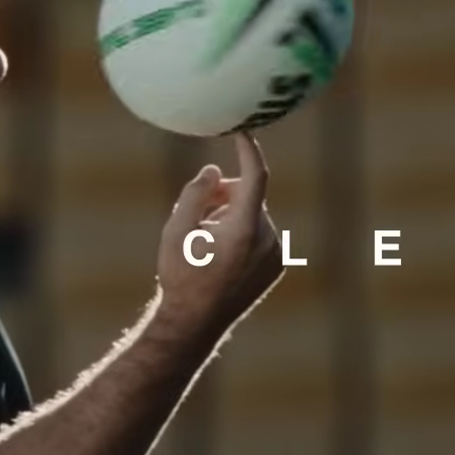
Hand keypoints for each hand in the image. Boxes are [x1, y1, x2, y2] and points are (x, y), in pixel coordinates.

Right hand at [153, 132, 283, 338]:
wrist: (194, 323)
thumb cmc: (180, 275)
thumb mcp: (176, 229)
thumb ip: (196, 193)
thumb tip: (215, 171)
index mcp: (244, 229)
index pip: (255, 177)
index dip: (248, 150)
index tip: (242, 131)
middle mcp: (268, 239)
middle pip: (247, 196)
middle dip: (223, 197)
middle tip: (196, 214)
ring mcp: (276, 254)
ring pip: (253, 215)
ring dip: (230, 218)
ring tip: (205, 246)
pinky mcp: (277, 265)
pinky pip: (260, 234)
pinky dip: (241, 235)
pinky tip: (220, 259)